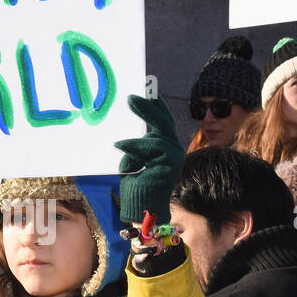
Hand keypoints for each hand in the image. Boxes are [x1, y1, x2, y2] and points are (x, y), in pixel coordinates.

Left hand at [115, 94, 184, 225]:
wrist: (141, 205)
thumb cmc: (135, 185)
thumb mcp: (131, 159)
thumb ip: (134, 146)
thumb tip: (125, 135)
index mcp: (165, 146)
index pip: (162, 121)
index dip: (155, 106)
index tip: (146, 90)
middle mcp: (173, 149)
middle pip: (163, 122)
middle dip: (149, 108)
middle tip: (131, 97)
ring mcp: (175, 156)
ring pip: (158, 135)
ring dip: (138, 133)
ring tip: (121, 138)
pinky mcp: (172, 162)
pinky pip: (154, 147)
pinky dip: (137, 146)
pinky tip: (122, 146)